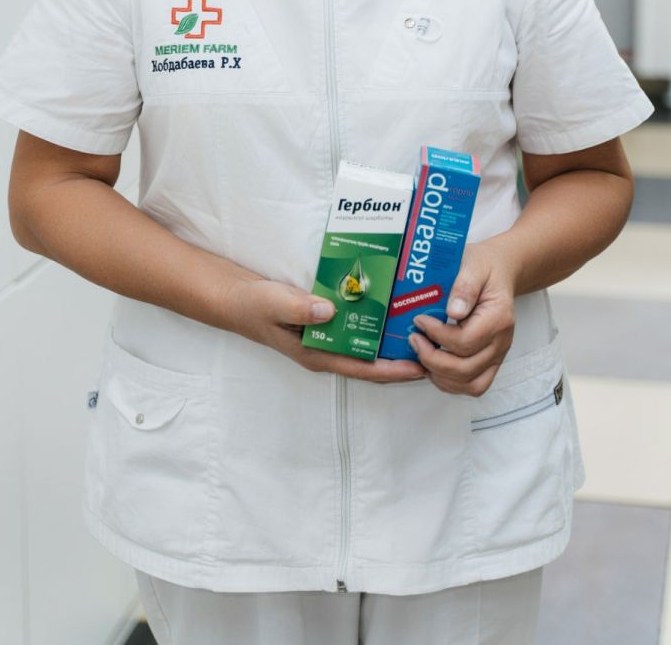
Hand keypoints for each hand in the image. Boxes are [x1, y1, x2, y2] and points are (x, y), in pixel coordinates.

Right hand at [228, 277, 426, 383]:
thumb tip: (331, 311)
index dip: (391, 371)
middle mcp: (326, 351)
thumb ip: (300, 308)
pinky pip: (355, 329)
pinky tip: (390, 309)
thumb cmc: (255, 305)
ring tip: (420, 329)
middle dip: (399, 357)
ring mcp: (326, 340)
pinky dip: (373, 323)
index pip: (361, 368)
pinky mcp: (325, 325)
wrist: (237, 300)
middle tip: (433, 347)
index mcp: (317, 354)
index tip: (420, 369)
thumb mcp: (275, 303)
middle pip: (370, 361)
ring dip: (389, 340)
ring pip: (365, 346)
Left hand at [408, 239, 516, 394]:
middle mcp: (501, 342)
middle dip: (432, 358)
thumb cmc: (484, 268)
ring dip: (440, 375)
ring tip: (422, 354)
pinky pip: (474, 385)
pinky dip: (451, 382)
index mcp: (498, 318)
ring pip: (469, 383)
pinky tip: (433, 365)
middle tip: (413, 339)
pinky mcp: (490, 362)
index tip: (418, 320)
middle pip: (465, 368)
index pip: (464, 341)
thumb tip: (454, 311)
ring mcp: (497, 355)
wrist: (499, 271)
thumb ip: (464, 287)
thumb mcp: (473, 266)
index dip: (436, 335)